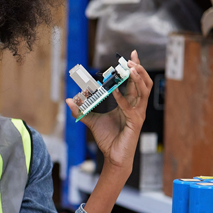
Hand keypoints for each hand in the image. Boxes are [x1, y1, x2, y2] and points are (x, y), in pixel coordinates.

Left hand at [65, 50, 152, 174]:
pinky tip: (114, 93)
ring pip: (144, 91)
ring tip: (130, 69)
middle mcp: (135, 106)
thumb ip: (81, 110)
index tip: (131, 55)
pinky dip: (122, 99)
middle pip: (143, 83)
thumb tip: (69, 100)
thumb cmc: (108, 138)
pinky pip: (131, 108)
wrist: (113, 157)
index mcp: (128, 103)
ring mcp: (137, 114)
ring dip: (137, 79)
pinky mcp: (135, 122)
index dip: (135, 68)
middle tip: (130, 60)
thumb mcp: (91, 120)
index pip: (134, 82)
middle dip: (138, 69)